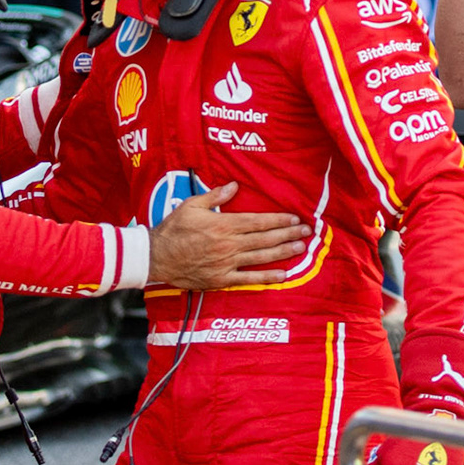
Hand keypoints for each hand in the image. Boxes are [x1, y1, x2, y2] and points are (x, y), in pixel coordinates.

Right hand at [146, 181, 311, 289]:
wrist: (156, 258)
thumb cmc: (172, 230)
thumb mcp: (191, 206)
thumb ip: (215, 197)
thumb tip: (234, 185)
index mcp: (222, 225)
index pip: (257, 221)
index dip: (278, 220)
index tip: (294, 218)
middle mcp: (228, 244)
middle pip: (265, 238)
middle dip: (288, 234)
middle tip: (307, 231)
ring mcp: (226, 263)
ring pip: (261, 257)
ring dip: (284, 252)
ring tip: (301, 247)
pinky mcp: (222, 279)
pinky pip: (249, 279)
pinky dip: (267, 277)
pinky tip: (284, 275)